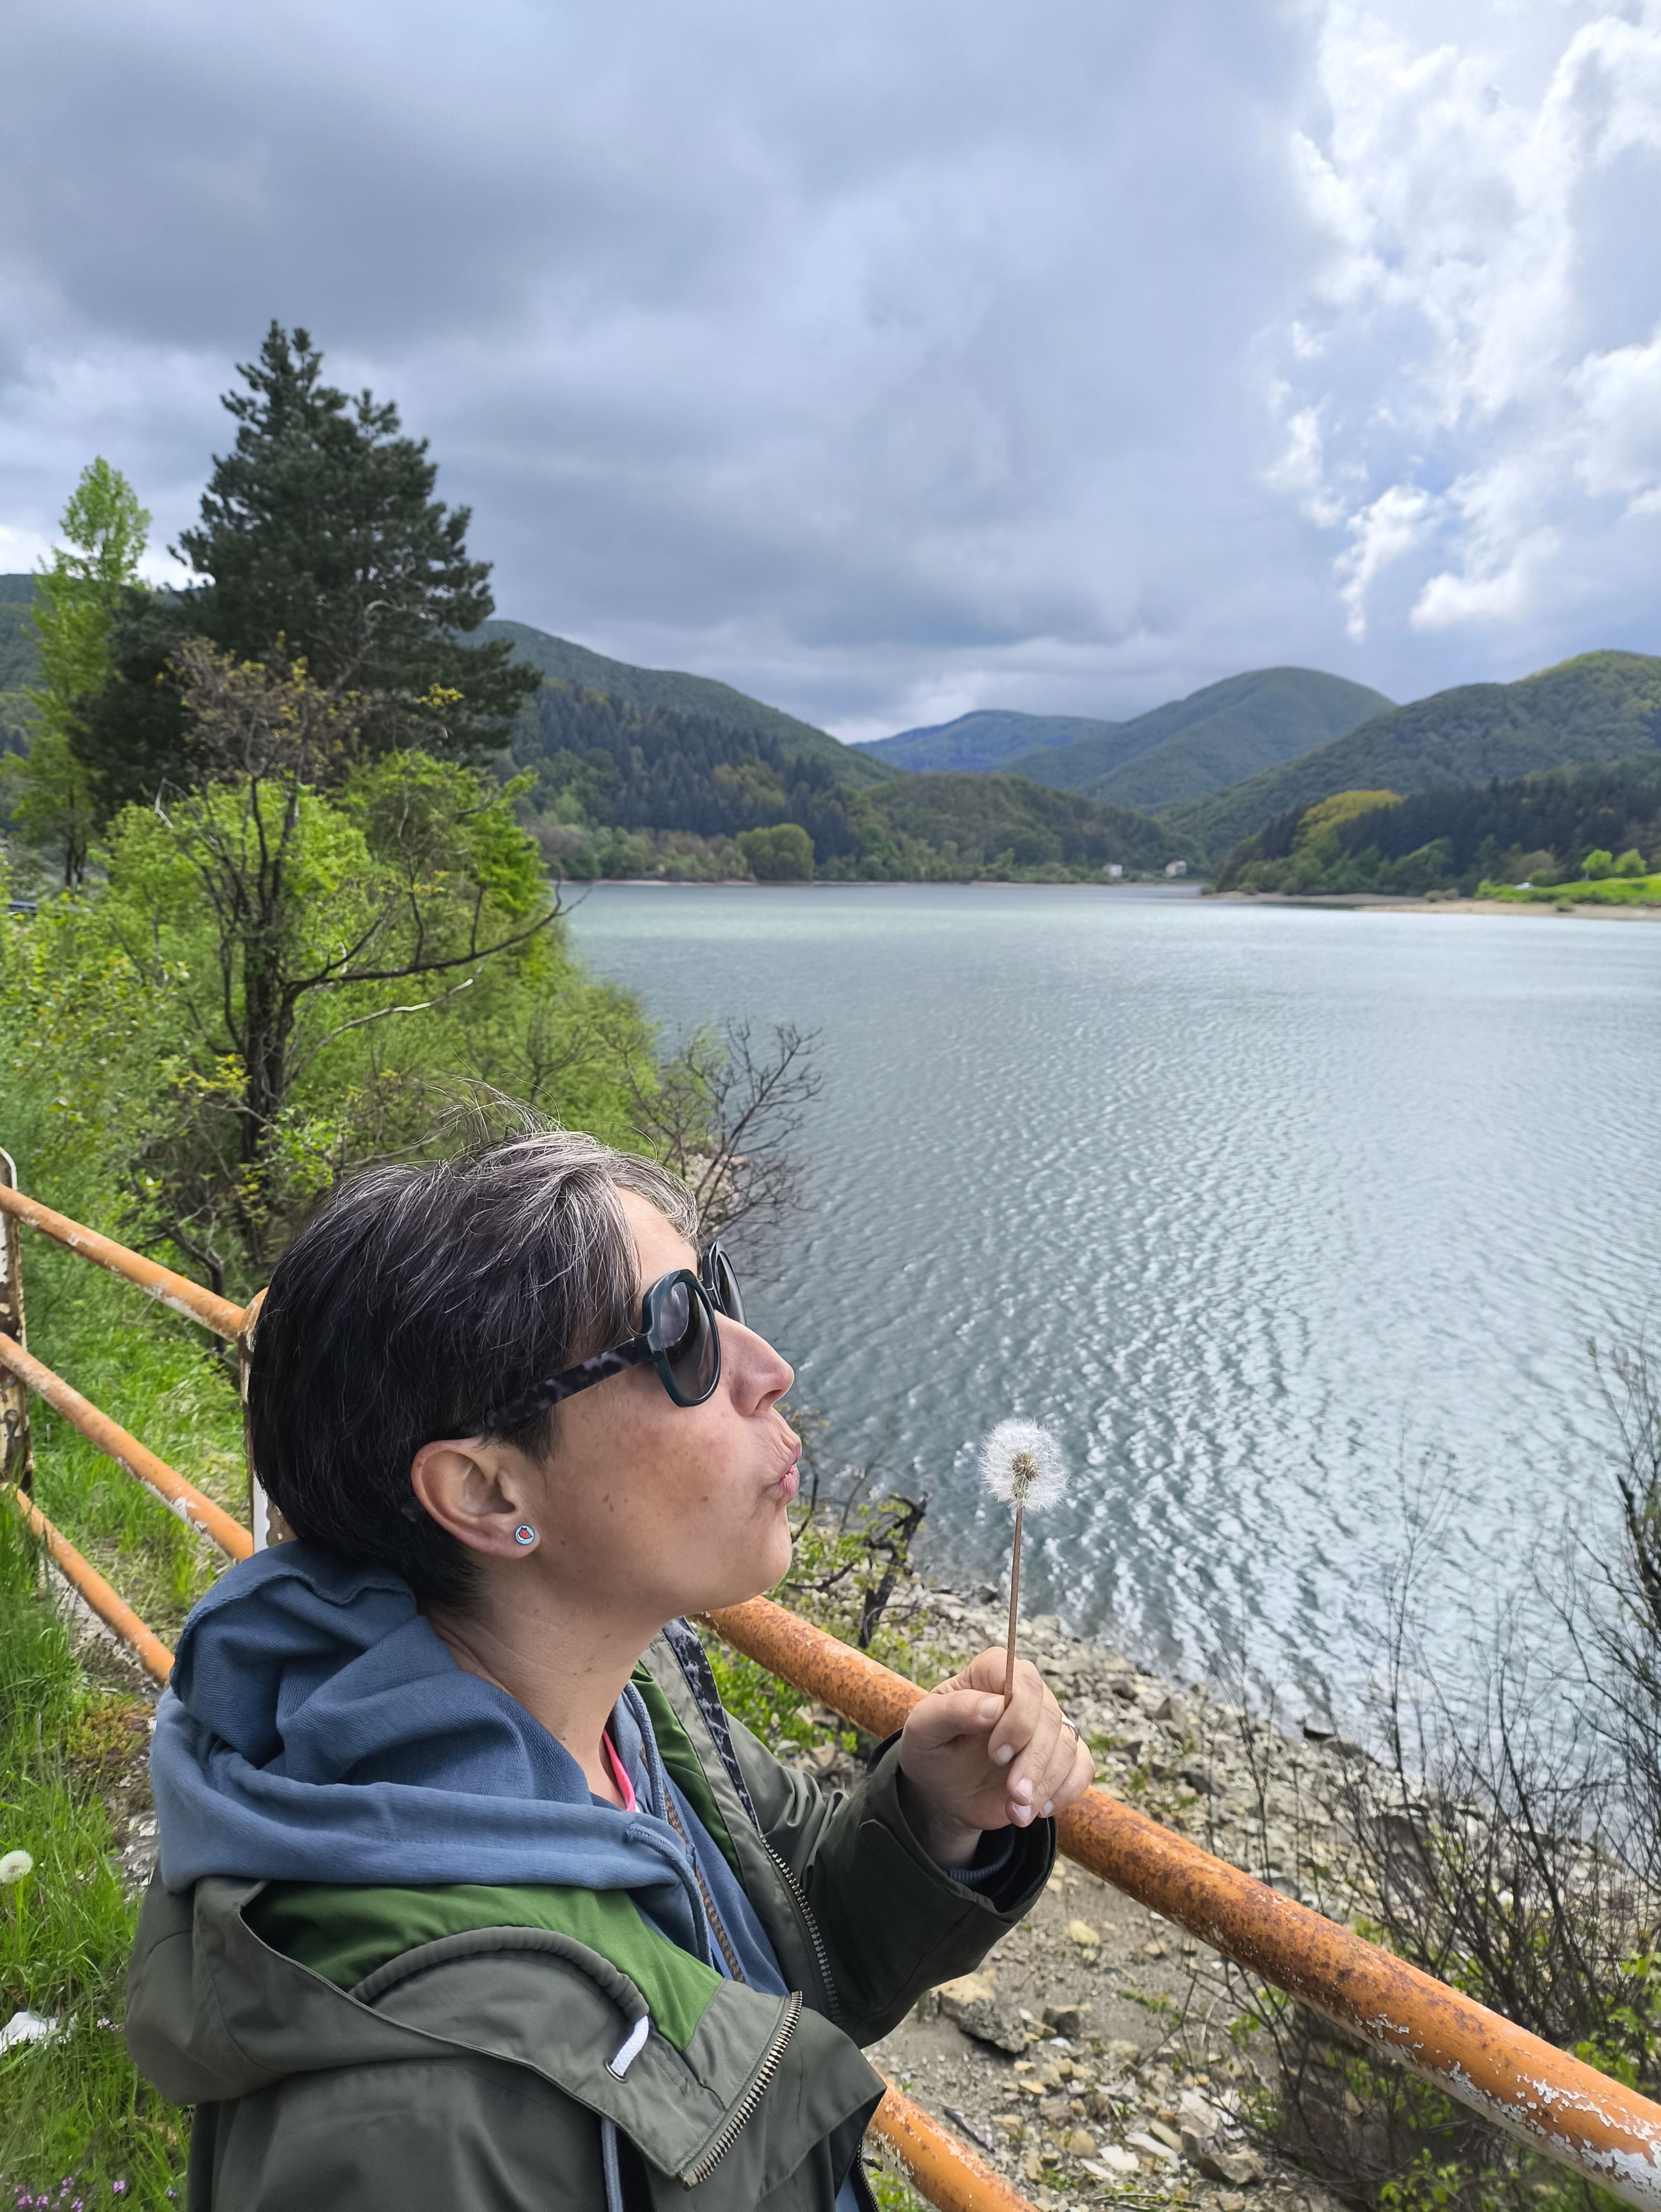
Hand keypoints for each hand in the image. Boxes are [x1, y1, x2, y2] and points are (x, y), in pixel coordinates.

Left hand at [896, 1648, 1094, 1867]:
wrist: (944, 1791)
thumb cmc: (932, 1750)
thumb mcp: (924, 1729)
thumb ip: (952, 1710)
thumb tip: (993, 1706)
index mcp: (991, 1673)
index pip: (1024, 1680)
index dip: (1018, 1717)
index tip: (995, 1754)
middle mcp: (1025, 1693)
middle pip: (1050, 1717)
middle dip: (1034, 1762)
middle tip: (1014, 1794)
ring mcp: (1045, 1725)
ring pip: (1068, 1746)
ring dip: (1046, 1784)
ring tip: (1017, 1809)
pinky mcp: (1059, 1756)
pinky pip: (1082, 1767)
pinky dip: (1065, 1791)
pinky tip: (1038, 1809)